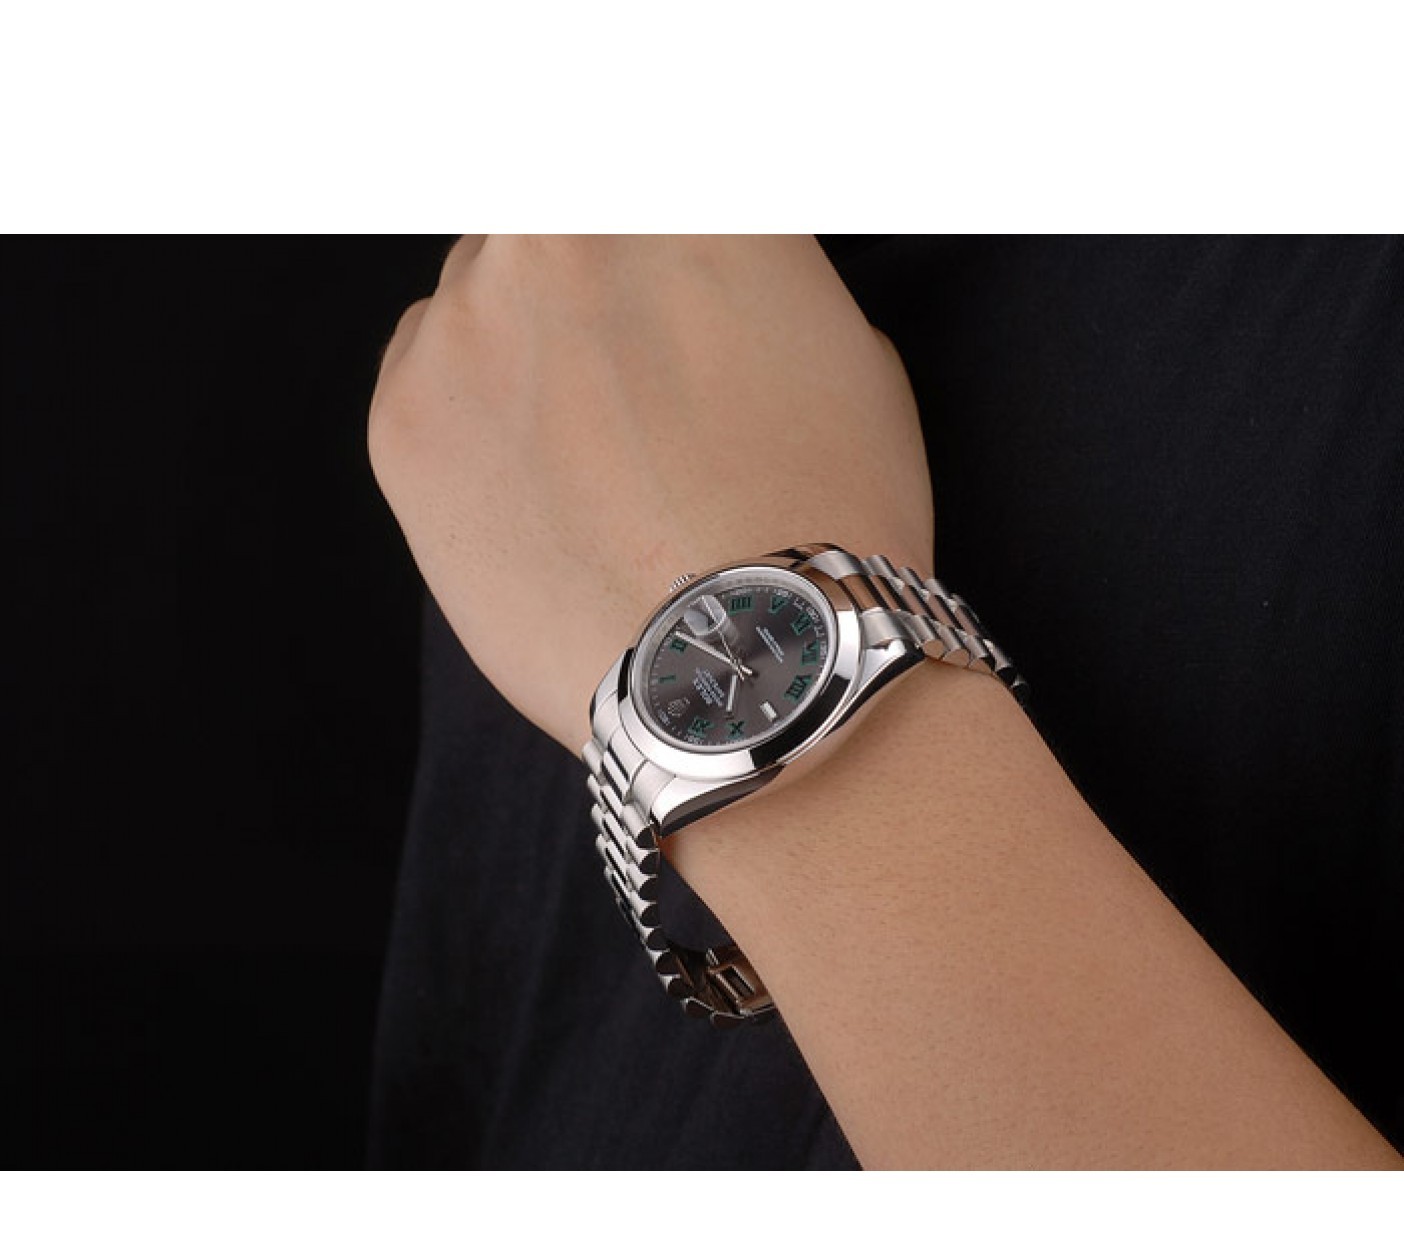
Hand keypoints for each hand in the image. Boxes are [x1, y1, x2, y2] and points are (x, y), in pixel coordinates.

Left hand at [368, 236, 933, 752]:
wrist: (752, 669)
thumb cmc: (830, 521)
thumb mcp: (849, 354)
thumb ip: (756, 283)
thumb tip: (710, 286)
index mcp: (685, 198)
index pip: (647, 200)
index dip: (659, 261)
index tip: (663, 300)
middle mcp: (562, 228)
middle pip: (555, 227)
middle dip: (588, 287)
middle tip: (630, 379)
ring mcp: (470, 319)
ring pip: (482, 293)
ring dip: (526, 347)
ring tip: (588, 457)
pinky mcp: (404, 416)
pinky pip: (422, 371)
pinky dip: (469, 414)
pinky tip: (535, 487)